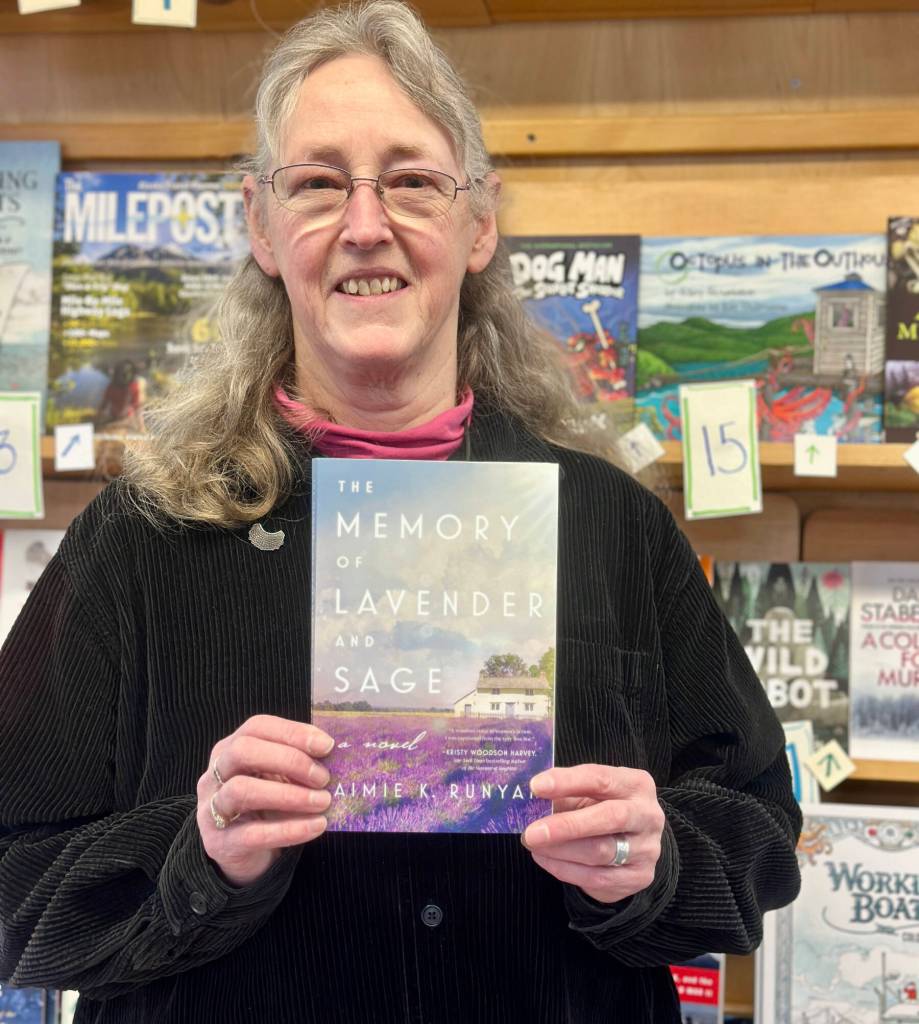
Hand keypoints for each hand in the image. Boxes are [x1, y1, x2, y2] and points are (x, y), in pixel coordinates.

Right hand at [196, 714, 334, 887]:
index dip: (293, 733)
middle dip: (289, 760)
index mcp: (230, 749)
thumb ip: (297, 763)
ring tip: (323, 801)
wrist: (242, 853)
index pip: (257, 727)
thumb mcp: (278, 777)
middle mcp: (214, 774)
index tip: (326, 746)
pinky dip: (289, 829)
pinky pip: (253, 834)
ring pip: (241, 790)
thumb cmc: (265, 804)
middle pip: (243, 751)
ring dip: (289, 794)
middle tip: (323, 777)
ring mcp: (211, 808)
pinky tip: (317, 826)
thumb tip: (332, 753)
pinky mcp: (220, 843)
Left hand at [521, 764, 664, 904]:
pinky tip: (544, 859)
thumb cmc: (602, 807)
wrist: (633, 843)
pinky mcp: (639, 877)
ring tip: (532, 843)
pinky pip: (597, 877)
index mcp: (636, 784)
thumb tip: (530, 798)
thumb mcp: (588, 792)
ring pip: (601, 851)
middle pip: (610, 817)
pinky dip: (564, 869)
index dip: (567, 781)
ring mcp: (647, 849)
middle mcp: (648, 815)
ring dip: (560, 849)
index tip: (536, 787)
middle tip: (531, 832)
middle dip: (567, 825)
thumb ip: (565, 792)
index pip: (601, 779)